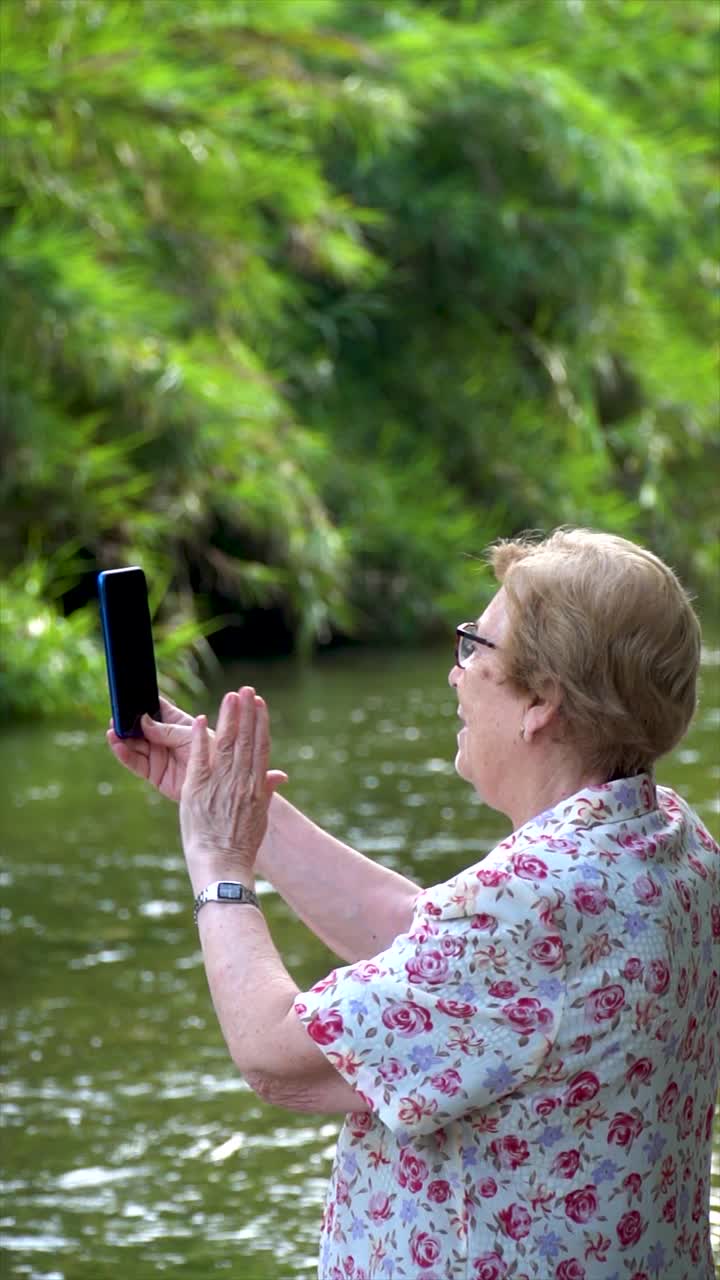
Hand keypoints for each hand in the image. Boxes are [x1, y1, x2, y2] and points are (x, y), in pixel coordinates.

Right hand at [106, 696, 205, 802]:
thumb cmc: (210, 753)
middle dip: (127, 722)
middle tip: (115, 716)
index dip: (142, 703)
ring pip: (134, 745)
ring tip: (113, 731)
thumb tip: (142, 721)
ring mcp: (157, 755)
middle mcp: (163, 738)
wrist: (217, 785)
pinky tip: (118, 746)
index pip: (156, 709)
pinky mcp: (153, 773)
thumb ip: (166, 731)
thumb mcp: (189, 736)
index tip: (128, 697)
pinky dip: (125, 755)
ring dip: (122, 738)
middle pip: (140, 728)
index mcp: (175, 723)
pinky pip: (135, 763)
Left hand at [179, 688, 287, 886]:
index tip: (260, 704)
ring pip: (226, 743)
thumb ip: (266, 793)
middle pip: (246, 739)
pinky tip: (200, 719)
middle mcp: (241, 781)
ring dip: (228, 717)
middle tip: (246, 689)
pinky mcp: (197, 789)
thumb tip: (279, 777)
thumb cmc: (241, 847)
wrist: (223, 866)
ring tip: (230, 696)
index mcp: (256, 786)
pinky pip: (199, 758)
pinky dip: (200, 738)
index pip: (261, 747)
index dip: (261, 723)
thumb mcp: (260, 818)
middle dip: (246, 712)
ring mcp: (219, 784)